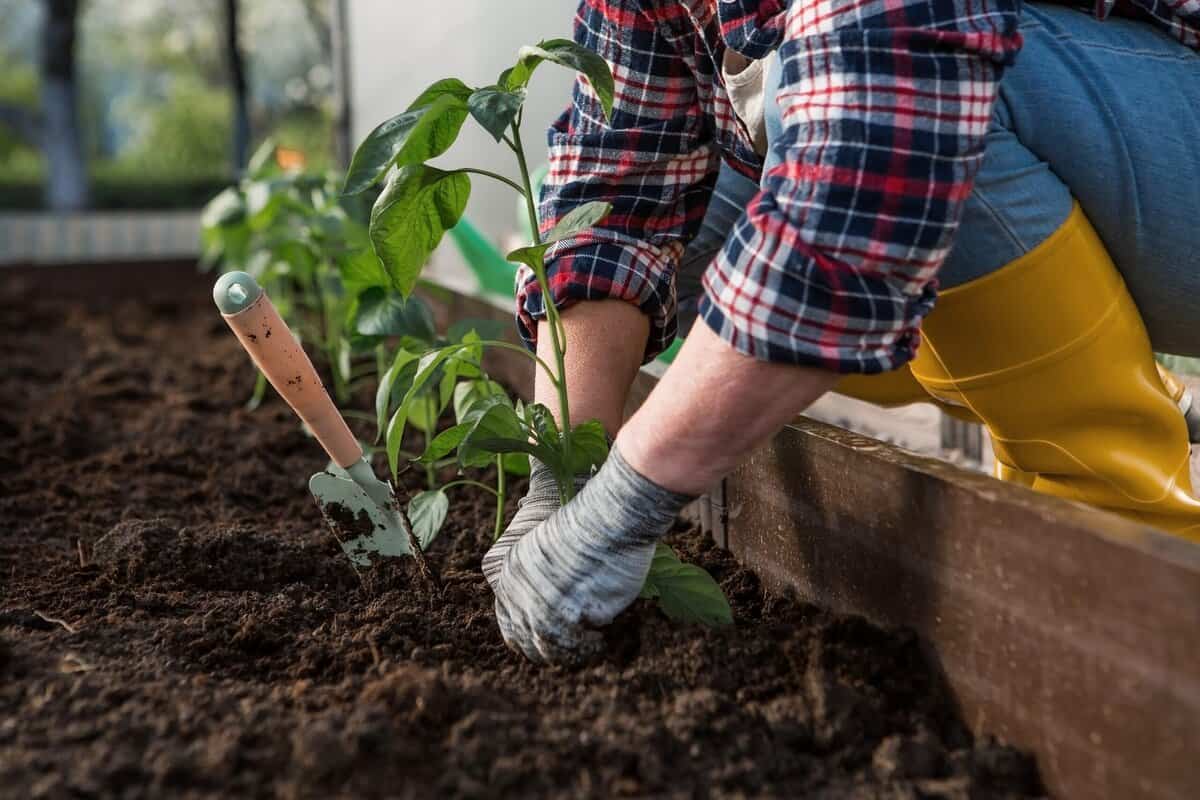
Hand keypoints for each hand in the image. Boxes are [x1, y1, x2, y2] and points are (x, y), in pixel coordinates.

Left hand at [488, 444, 692, 662]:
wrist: (609, 516)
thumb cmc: (589, 522)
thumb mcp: (549, 544)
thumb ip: (543, 574)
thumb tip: (556, 601)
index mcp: (512, 572)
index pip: (509, 621)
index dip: (527, 634)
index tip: (546, 641)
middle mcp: (520, 592)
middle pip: (526, 640)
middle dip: (547, 650)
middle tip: (570, 651)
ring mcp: (542, 607)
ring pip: (550, 648)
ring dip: (570, 652)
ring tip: (590, 647)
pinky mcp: (568, 616)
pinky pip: (576, 645)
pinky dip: (589, 647)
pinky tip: (601, 640)